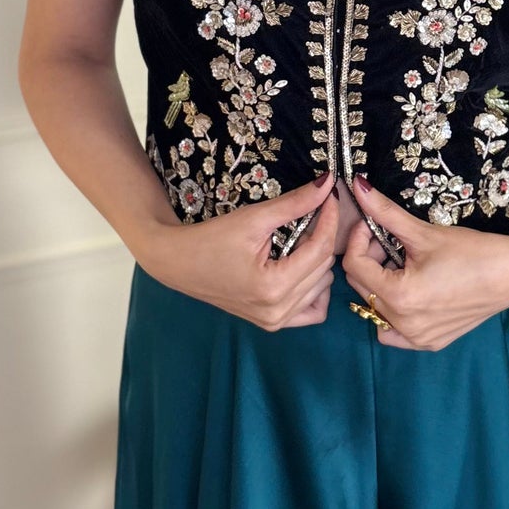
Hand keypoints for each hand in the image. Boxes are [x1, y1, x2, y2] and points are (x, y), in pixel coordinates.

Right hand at [137, 175, 339, 328]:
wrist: (178, 263)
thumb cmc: (211, 239)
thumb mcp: (253, 219)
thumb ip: (294, 204)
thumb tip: (327, 184)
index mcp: (273, 287)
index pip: (319, 250)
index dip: (329, 219)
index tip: (330, 197)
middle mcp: (277, 311)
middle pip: (323, 269)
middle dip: (323, 238)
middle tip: (313, 215)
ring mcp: (275, 322)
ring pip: (322, 288)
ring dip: (319, 262)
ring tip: (302, 240)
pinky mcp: (272, 324)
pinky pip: (311, 311)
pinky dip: (314, 289)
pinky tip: (302, 269)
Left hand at [340, 177, 508, 350]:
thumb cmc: (472, 251)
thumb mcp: (424, 232)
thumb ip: (386, 213)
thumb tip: (358, 186)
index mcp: (399, 296)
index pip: (354, 266)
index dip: (357, 240)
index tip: (372, 225)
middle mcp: (403, 324)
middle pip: (362, 288)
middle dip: (369, 260)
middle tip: (390, 241)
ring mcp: (417, 338)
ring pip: (375, 310)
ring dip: (379, 286)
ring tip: (402, 265)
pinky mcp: (430, 342)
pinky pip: (394, 332)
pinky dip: (393, 314)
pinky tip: (410, 293)